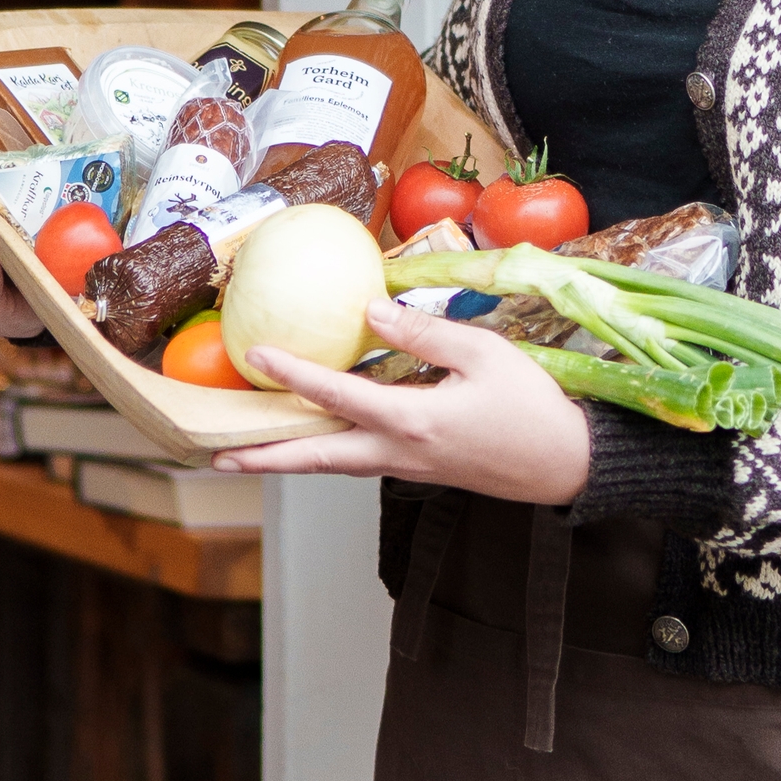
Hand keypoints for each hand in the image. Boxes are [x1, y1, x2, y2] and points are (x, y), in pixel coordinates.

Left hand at [214, 302, 589, 504]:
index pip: (338, 396)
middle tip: (215, 455)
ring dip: (286, 460)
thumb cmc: (532, 407)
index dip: (293, 375)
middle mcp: (399, 453)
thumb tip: (370, 310)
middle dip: (263, 456)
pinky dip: (324, 453)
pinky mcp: (418, 470)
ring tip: (245, 454)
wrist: (566, 464)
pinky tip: (314, 438)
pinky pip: (357, 461)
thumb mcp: (485, 354)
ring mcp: (406, 468)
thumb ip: (424, 331)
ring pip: (332, 465)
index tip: (257, 356)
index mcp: (412, 422)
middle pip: (315, 458)